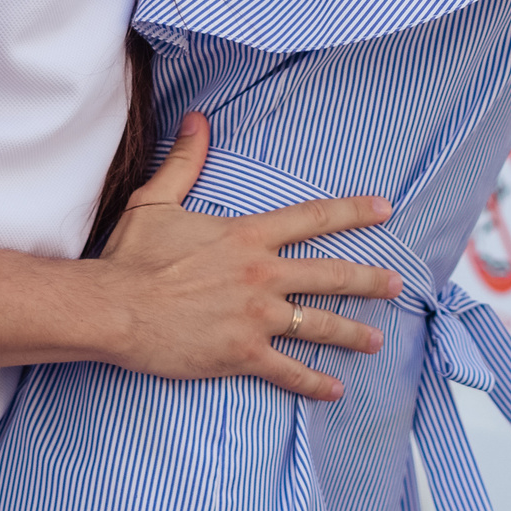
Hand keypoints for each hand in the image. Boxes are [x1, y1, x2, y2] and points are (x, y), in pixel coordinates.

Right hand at [97, 112, 403, 399]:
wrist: (113, 308)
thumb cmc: (131, 257)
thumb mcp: (157, 200)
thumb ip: (185, 161)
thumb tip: (196, 120)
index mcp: (248, 236)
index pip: (313, 218)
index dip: (353, 212)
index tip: (385, 210)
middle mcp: (262, 274)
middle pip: (331, 275)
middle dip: (369, 280)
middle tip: (397, 284)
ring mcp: (256, 317)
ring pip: (319, 325)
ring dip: (352, 333)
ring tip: (376, 340)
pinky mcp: (241, 354)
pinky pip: (287, 371)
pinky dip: (313, 382)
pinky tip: (334, 390)